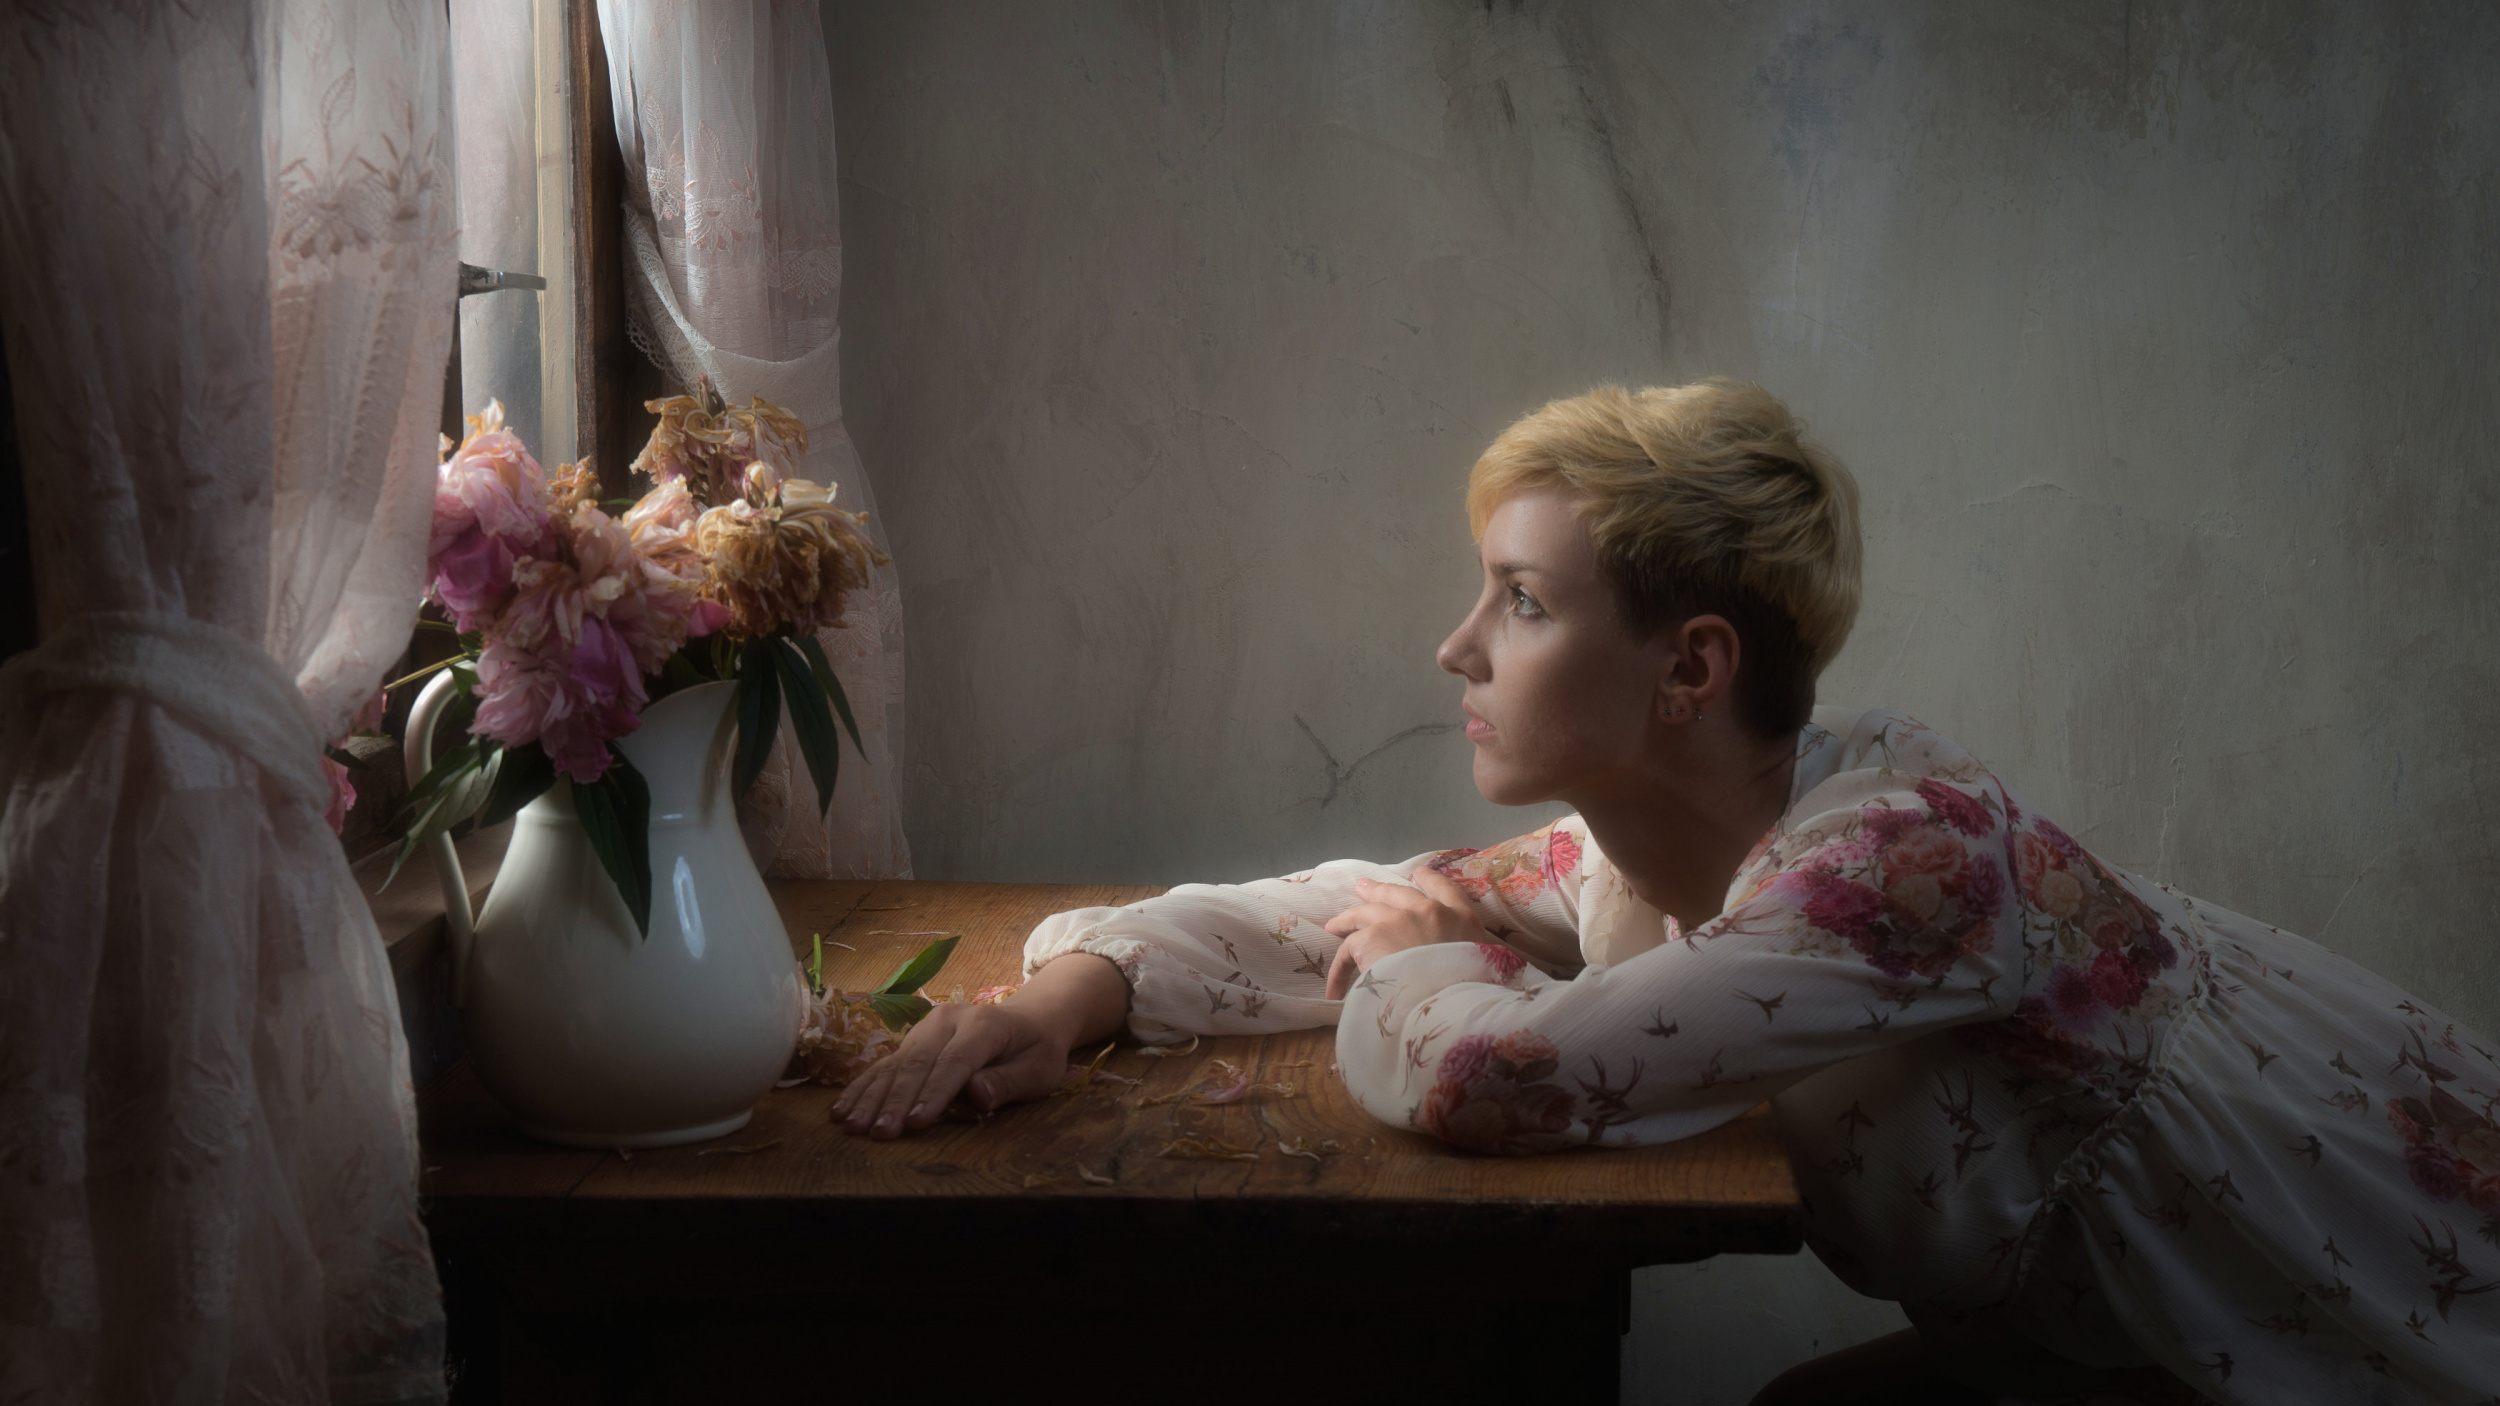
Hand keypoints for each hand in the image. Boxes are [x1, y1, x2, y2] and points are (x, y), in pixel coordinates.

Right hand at [831, 951, 1130, 1138]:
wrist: (1030, 1019)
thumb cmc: (1037, 1051)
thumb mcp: (1039, 1070)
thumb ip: (1008, 1082)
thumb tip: (977, 1094)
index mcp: (984, 1026)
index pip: (955, 1062)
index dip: (934, 1093)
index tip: (915, 1123)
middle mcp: (949, 1020)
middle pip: (918, 1063)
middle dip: (895, 1101)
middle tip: (878, 1134)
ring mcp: (927, 1027)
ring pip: (895, 1063)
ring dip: (870, 1096)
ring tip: (849, 1125)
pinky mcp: (914, 1039)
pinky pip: (886, 1064)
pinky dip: (863, 1088)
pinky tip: (841, 1109)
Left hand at [1323, 866, 1492, 998]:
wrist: (1447, 1003)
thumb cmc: (1471, 987)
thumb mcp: (1485, 964)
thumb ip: (1474, 954)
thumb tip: (1474, 961)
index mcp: (1461, 918)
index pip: (1446, 890)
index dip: (1431, 880)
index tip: (1420, 873)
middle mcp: (1427, 912)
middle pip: (1397, 894)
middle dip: (1379, 890)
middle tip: (1363, 888)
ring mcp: (1396, 921)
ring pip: (1365, 913)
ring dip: (1348, 918)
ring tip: (1335, 925)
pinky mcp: (1370, 939)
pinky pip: (1347, 950)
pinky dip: (1339, 969)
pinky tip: (1334, 987)